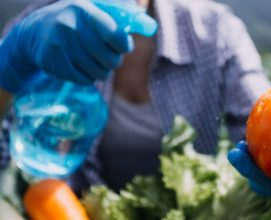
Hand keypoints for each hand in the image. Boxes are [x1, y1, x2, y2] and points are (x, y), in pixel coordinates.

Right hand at [0, 0, 156, 92]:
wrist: (36, 32)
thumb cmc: (77, 20)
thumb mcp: (97, 9)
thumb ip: (124, 16)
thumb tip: (151, 26)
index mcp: (85, 9)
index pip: (116, 35)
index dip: (124, 45)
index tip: (123, 46)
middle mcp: (70, 25)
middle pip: (109, 59)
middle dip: (113, 61)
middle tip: (108, 56)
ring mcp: (59, 45)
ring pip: (98, 72)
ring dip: (102, 71)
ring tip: (95, 62)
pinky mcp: (52, 63)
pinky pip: (84, 80)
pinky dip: (88, 77)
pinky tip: (82, 67)